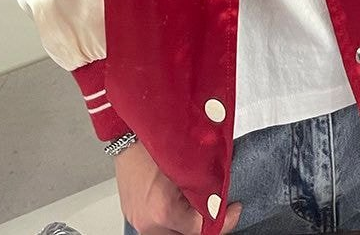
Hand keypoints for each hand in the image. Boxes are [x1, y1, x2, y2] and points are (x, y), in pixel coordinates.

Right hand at [116, 139, 241, 234]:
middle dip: (204, 224)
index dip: (223, 220)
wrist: (125, 134)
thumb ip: (206, 185)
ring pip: (172, 233)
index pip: (200, 229)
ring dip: (187, 223)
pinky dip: (172, 218)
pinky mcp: (132, 214)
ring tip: (199, 205)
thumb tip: (223, 197)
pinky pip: (157, 225)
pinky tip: (180, 203)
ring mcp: (138, 220)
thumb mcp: (188, 163)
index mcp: (163, 210)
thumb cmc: (152, 141)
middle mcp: (148, 221)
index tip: (233, 210)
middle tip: (218, 210)